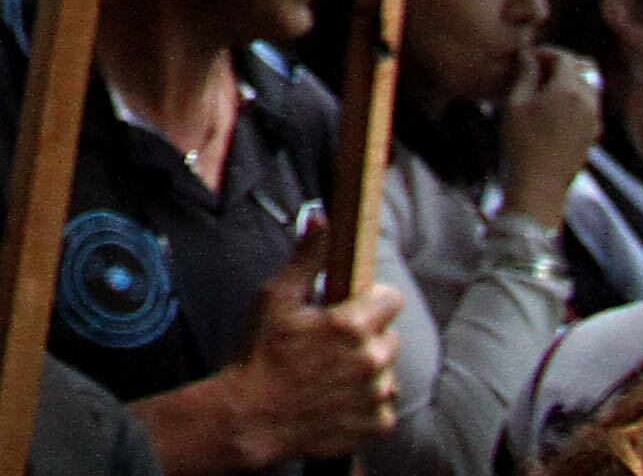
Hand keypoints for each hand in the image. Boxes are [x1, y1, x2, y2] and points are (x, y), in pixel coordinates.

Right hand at [224, 242, 404, 460]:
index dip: (372, 299)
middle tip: (332, 344)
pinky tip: (337, 399)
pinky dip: (366, 403)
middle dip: (367, 337)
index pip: (392, 299)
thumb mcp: (275, 298)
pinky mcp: (376, 424)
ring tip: (332, 375)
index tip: (354, 306)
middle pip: (390, 337)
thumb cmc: (259, 354)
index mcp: (351, 325)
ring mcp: (376, 395)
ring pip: (387, 373)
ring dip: (368, 371)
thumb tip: (321, 218)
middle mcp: (372, 360)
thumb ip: (306, 258)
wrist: (251, 417)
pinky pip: (384, 406)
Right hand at [500, 42, 604, 215]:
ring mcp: (595, 119)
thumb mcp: (515, 104)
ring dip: (570, 81)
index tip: (528, 58)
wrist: (539, 185)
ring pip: (588, 86)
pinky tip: (555, 109)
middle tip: (536, 69)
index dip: (545, 52)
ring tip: (544, 89)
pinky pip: (590, 106)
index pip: (564, 57)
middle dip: (560, 64)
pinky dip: (576, 99)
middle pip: (581, 69)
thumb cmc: (522, 144)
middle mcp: (589, 102)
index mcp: (569, 90)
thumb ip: (525, 74)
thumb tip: (529, 57)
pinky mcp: (594, 134)